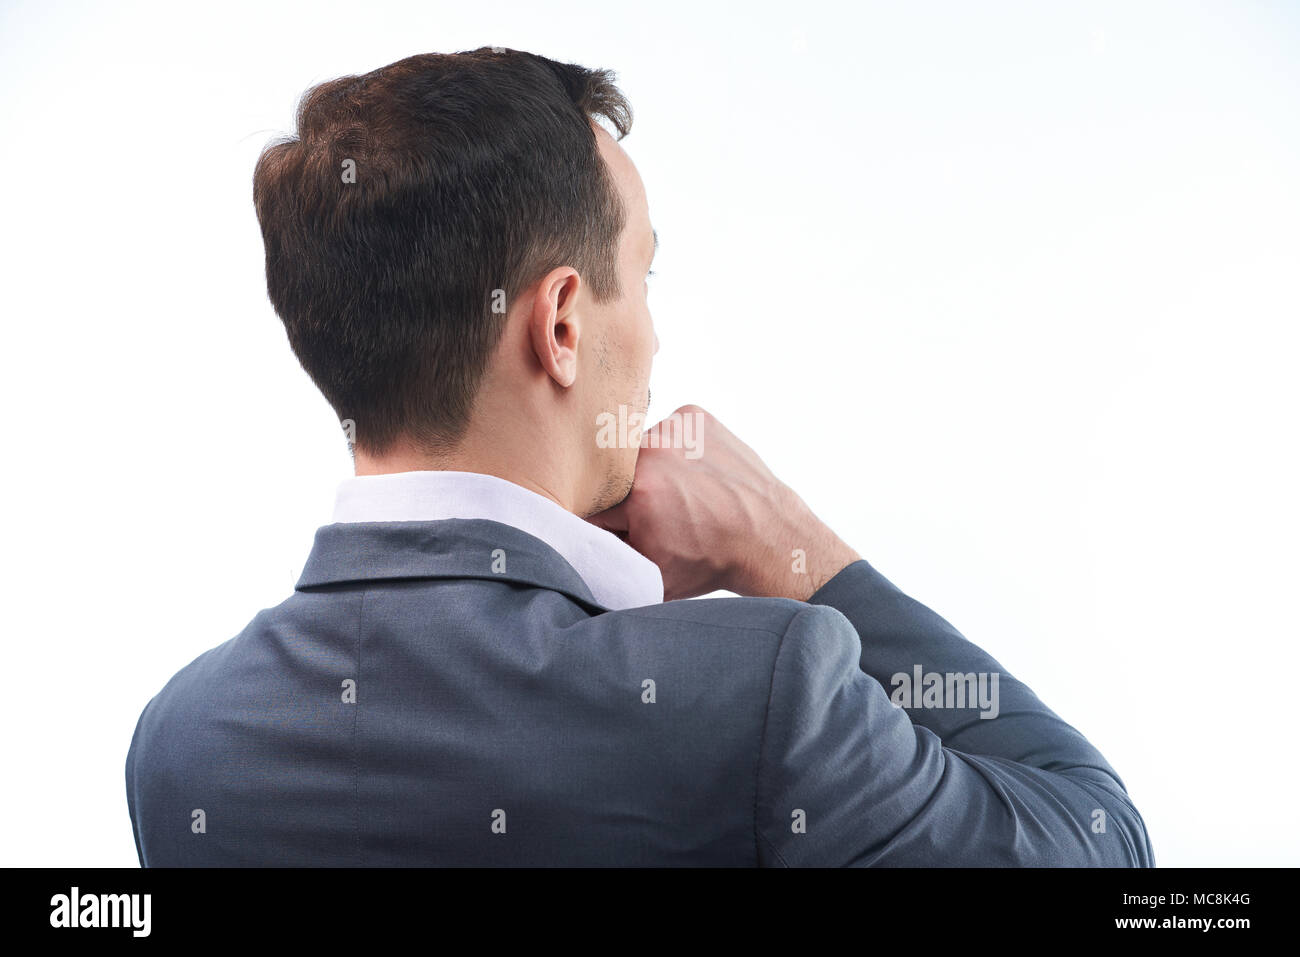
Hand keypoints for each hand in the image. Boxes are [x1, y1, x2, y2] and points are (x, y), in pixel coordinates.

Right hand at [587, 405, 860, 600]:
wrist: (768, 538)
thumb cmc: (708, 561)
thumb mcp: (647, 572)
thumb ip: (603, 555)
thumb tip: (568, 542)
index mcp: (637, 490)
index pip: (591, 499)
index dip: (602, 516)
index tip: (621, 528)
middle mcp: (654, 449)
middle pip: (613, 470)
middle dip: (625, 492)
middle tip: (656, 513)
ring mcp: (676, 426)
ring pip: (638, 448)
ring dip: (648, 468)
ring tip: (679, 494)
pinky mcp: (695, 415)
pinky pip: (667, 431)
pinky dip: (674, 449)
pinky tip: (694, 474)